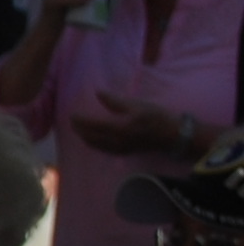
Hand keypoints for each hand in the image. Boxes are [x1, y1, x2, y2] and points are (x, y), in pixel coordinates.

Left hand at [73, 93, 200, 158]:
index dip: (80, 120)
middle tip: (72, 121)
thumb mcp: (137, 105)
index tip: (72, 114)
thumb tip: (98, 92)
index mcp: (119, 128)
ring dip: (84, 137)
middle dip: (79, 129)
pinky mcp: (125, 152)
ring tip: (78, 129)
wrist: (173, 135)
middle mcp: (117, 141)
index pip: (92, 125)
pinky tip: (92, 140)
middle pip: (90, 137)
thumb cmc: (157, 117)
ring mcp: (120, 149)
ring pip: (95, 145)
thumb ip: (115, 101)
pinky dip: (94, 144)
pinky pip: (103, 150)